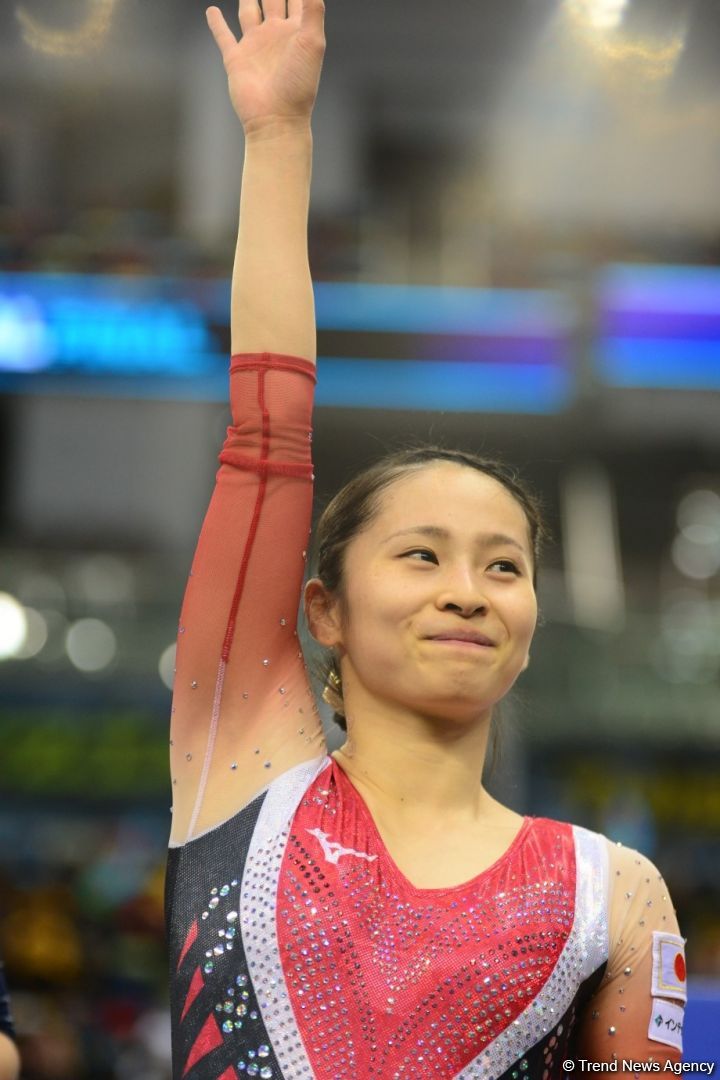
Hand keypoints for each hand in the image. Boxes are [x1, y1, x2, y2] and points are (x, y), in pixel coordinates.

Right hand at [206, 0, 325, 136]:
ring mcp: (255, 46)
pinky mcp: (236, 59)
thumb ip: (313, 10)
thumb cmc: (299, 84)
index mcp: (296, 31)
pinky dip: (217, 24)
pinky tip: (212, 11)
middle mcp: (275, 35)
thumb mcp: (312, 43)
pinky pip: (223, 36)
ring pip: (248, 12)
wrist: (276, 119)